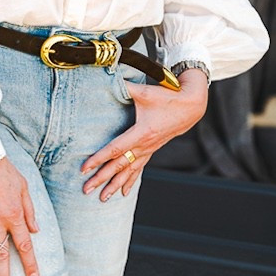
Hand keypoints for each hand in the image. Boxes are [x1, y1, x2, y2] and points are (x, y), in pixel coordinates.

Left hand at [80, 68, 208, 200]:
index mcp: (141, 132)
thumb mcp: (145, 91)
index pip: (115, 148)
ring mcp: (149, 150)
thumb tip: (108, 77)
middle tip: (86, 189)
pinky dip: (130, 182)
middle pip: (119, 165)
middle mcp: (145, 145)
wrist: (190, 107)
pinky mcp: (152, 150)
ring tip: (102, 198)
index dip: (99, 158)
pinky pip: (139, 169)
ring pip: (129, 171)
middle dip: (102, 178)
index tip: (85, 168)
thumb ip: (126, 87)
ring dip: (114, 185)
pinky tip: (122, 193)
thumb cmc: (167, 98)